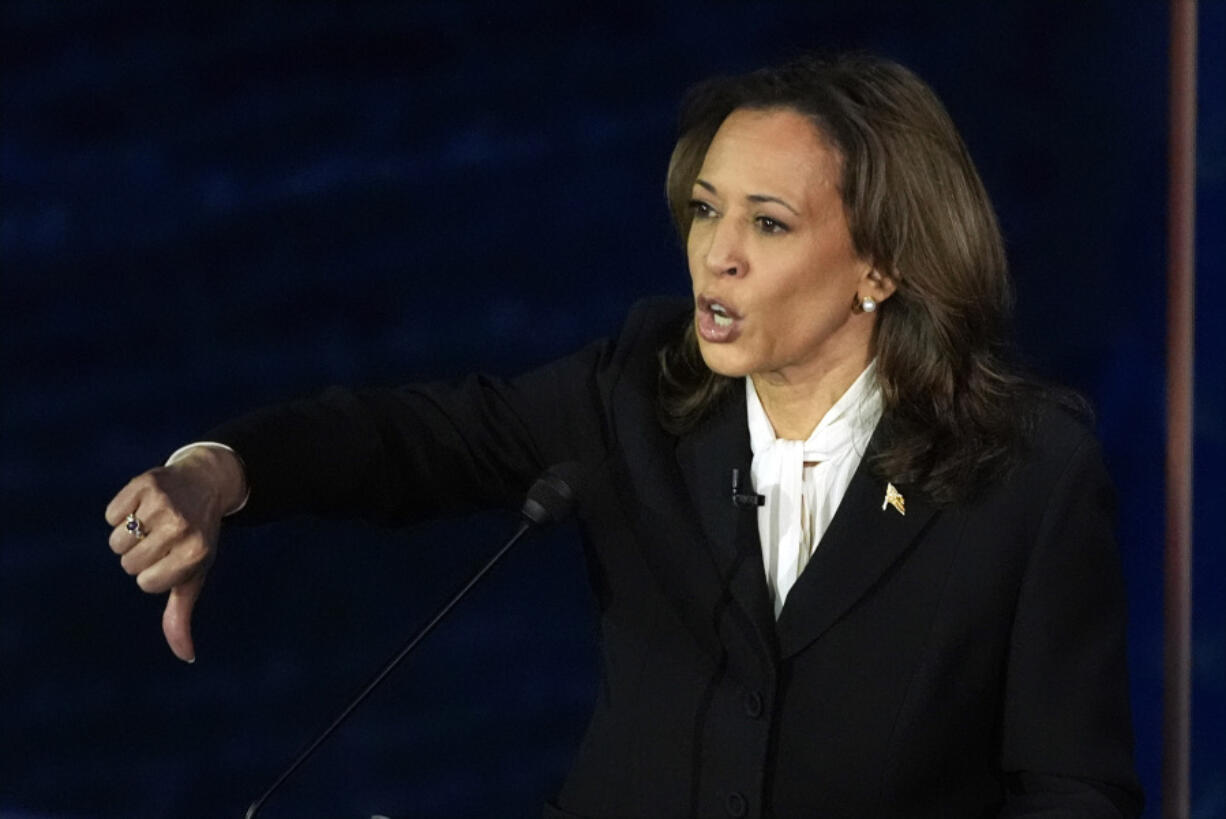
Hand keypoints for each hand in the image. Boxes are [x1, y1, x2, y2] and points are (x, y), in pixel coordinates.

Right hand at [105, 446, 245, 661]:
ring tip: (153, 522)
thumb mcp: (194, 574)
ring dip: (129, 535)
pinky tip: (145, 505)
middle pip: (129, 563)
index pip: (146, 583)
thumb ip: (182, 614)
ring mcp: (164, 504)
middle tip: (163, 537)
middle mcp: (182, 528)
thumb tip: (187, 656)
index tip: (171, 557)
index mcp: (196, 554)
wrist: (207, 483)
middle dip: (140, 555)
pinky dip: (121, 512)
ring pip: (117, 541)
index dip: (152, 574)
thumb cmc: (197, 536)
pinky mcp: (146, 483)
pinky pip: (111, 514)